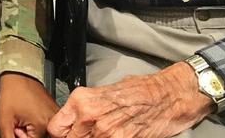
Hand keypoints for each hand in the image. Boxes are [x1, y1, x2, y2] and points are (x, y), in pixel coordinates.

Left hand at [0, 72, 58, 137]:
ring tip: (25, 115)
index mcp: (43, 126)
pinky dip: (38, 123)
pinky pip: (48, 125)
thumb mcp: (4, 120)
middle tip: (19, 120)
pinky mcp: (56, 111)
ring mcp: (56, 115)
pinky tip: (30, 113)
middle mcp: (54, 121)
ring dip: (32, 129)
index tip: (16, 126)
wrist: (18, 74)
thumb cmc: (12, 92)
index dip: (20, 135)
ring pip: (43, 133)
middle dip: (26, 133)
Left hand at [47, 62, 213, 137]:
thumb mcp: (104, 93)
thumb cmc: (140, 91)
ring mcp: (106, 131)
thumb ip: (85, 109)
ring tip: (107, 132)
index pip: (55, 129)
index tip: (66, 135)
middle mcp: (90, 116)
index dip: (60, 135)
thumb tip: (72, 124)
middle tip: (88, 134)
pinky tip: (118, 135)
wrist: (169, 95)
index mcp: (82, 101)